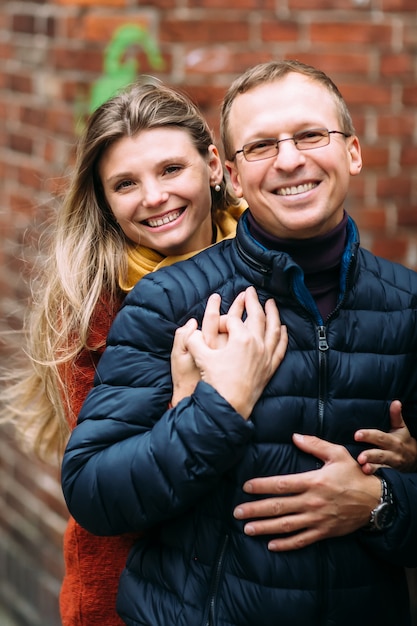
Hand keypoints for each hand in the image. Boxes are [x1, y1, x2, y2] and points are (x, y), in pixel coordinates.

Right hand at [184, 286, 287, 418]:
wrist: (229, 405)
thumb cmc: (216, 382)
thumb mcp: (201, 357)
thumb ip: (193, 340)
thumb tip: (191, 331)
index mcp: (240, 338)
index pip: (231, 320)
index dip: (220, 319)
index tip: (214, 324)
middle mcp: (257, 343)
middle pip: (257, 316)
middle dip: (253, 301)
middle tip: (251, 291)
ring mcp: (266, 355)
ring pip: (274, 329)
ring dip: (273, 314)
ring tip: (271, 303)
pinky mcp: (270, 367)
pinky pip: (280, 347)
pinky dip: (283, 336)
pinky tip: (283, 329)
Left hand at [233, 434, 380, 550]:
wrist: (376, 501)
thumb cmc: (355, 475)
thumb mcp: (337, 454)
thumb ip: (315, 444)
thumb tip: (295, 436)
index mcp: (313, 481)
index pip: (281, 484)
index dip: (261, 486)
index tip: (246, 487)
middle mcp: (312, 502)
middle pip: (278, 507)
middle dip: (255, 509)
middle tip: (237, 512)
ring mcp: (317, 519)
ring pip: (286, 526)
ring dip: (265, 528)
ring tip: (247, 529)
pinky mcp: (323, 532)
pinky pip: (302, 540)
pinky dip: (286, 544)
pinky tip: (271, 545)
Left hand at [355, 400, 416, 473]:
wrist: (414, 459)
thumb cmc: (403, 440)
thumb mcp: (401, 428)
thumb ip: (396, 416)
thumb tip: (396, 402)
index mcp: (393, 441)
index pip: (380, 437)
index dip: (368, 435)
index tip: (357, 435)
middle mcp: (392, 453)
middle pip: (380, 454)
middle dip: (370, 455)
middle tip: (359, 457)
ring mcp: (390, 464)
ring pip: (380, 465)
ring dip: (371, 466)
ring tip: (362, 466)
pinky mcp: (387, 471)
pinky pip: (380, 473)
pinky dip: (373, 473)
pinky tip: (364, 473)